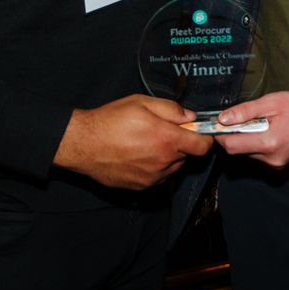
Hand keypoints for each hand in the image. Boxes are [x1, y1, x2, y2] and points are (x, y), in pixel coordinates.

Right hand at [53, 95, 214, 189]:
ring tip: (147, 143)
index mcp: (167, 140)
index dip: (204, 138)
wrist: (84, 144)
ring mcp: (152, 177)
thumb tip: (190, 117)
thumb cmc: (111, 121)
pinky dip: (155, 167)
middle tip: (163, 132)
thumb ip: (171, 109)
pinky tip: (138, 155)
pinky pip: (158, 177)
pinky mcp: (141, 186)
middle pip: (187, 156)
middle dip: (181, 145)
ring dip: (168, 157)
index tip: (197, 132)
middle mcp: (163, 162)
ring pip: (173, 168)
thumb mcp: (142, 103)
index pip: (203, 147)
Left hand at [214, 92, 288, 168]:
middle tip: (244, 118)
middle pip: (238, 151)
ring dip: (247, 138)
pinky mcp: (280, 164)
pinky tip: (268, 130)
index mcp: (269, 143)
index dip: (221, 134)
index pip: (232, 146)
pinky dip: (258, 143)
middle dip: (236, 134)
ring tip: (262, 122)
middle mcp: (272, 159)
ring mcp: (277, 164)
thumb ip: (245, 111)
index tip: (219, 123)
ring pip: (248, 153)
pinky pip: (259, 155)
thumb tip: (223, 118)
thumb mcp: (272, 102)